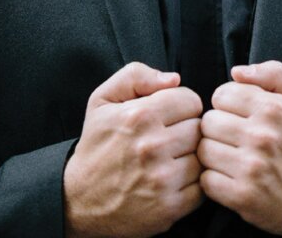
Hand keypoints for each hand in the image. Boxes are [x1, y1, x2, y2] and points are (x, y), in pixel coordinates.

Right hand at [63, 62, 205, 237]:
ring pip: (203, 157)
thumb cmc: (95, 146)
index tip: (167, 118)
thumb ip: (136, 76)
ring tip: (168, 161)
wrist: (78, 198)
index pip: (191, 100)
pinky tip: (171, 181)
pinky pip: (202, 187)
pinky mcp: (170, 207)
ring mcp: (162, 179)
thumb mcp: (102, 100)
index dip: (180, 107)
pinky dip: (191, 185)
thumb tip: (175, 79)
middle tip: (166, 141)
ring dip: (190, 158)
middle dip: (186, 131)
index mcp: (139, 116)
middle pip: (199, 129)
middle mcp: (152, 146)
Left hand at [198, 61, 281, 236]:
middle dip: (219, 129)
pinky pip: (206, 180)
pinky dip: (215, 180)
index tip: (240, 116)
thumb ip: (273, 73)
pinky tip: (232, 178)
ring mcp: (251, 168)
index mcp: (274, 109)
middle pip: (208, 122)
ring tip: (234, 158)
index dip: (228, 104)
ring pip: (204, 150)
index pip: (221, 94)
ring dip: (215, 155)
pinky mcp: (243, 196)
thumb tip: (236, 72)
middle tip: (236, 139)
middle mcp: (261, 136)